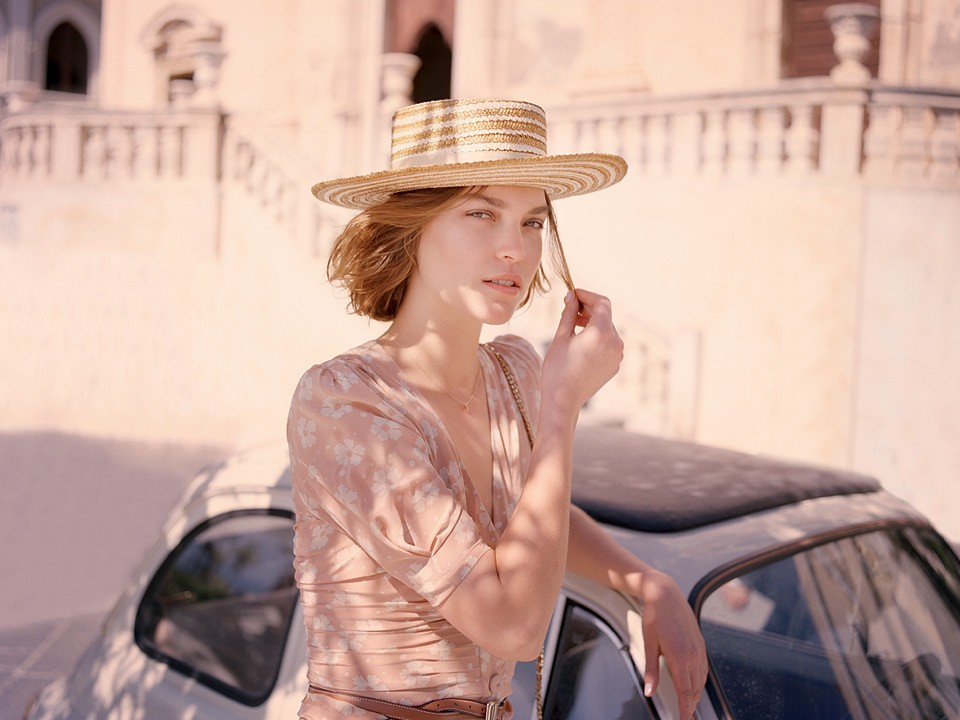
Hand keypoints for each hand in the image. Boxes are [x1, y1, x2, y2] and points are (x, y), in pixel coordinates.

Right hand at [541, 289, 623, 410]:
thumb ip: (569, 313)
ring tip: (573, 325)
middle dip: (588, 309)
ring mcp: (617, 354)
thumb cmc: (557, 368)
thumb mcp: (561, 337)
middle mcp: (615, 342)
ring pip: (607, 329)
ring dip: (593, 322)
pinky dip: (597, 337)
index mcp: (601, 332)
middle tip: (569, 308)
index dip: (587, 295)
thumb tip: (571, 296)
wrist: (563, 400)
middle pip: (605, 315)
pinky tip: (581, 342)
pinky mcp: (615, 364)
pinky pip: (609, 343)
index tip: (573, 295)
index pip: (602, 302)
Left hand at [639, 570, 707, 719]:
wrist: (665, 594)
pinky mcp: (700, 644)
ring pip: (700, 680)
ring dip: (695, 694)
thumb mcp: (649, 644)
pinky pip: (702, 669)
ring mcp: (699, 649)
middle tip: (683, 716)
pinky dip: (698, 681)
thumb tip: (649, 691)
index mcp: (680, 657)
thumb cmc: (654, 616)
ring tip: (688, 705)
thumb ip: (651, 670)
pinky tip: (693, 684)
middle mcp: (693, 655)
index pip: (685, 691)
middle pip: (695, 689)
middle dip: (690, 705)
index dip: (685, 709)